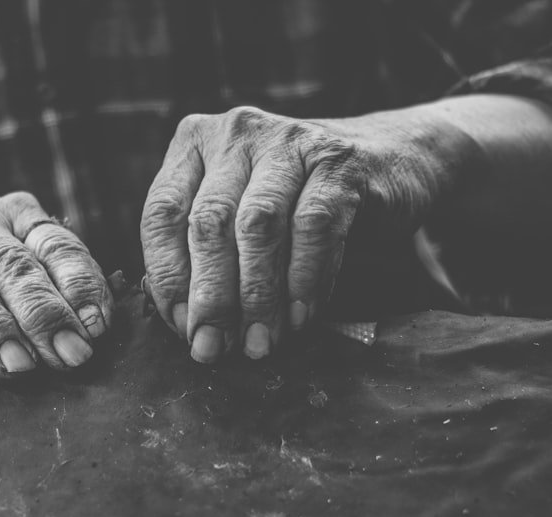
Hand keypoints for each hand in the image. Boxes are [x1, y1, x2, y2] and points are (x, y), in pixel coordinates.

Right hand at [0, 192, 112, 376]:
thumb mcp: (8, 294)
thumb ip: (45, 306)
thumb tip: (89, 341)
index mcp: (15, 218)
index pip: (56, 245)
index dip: (78, 285)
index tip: (95, 329)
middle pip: (11, 263)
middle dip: (43, 313)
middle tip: (67, 356)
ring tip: (14, 363)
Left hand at [141, 105, 469, 361]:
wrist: (389, 160)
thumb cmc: (295, 201)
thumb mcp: (240, 213)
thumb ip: (206, 254)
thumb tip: (186, 325)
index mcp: (194, 141)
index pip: (162, 214)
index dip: (169, 278)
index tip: (182, 328)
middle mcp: (236, 132)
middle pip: (208, 224)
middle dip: (211, 297)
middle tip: (214, 349)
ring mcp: (288, 139)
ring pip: (258, 226)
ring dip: (258, 296)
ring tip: (260, 342)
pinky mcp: (337, 159)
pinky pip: (314, 226)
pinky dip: (305, 279)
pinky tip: (302, 316)